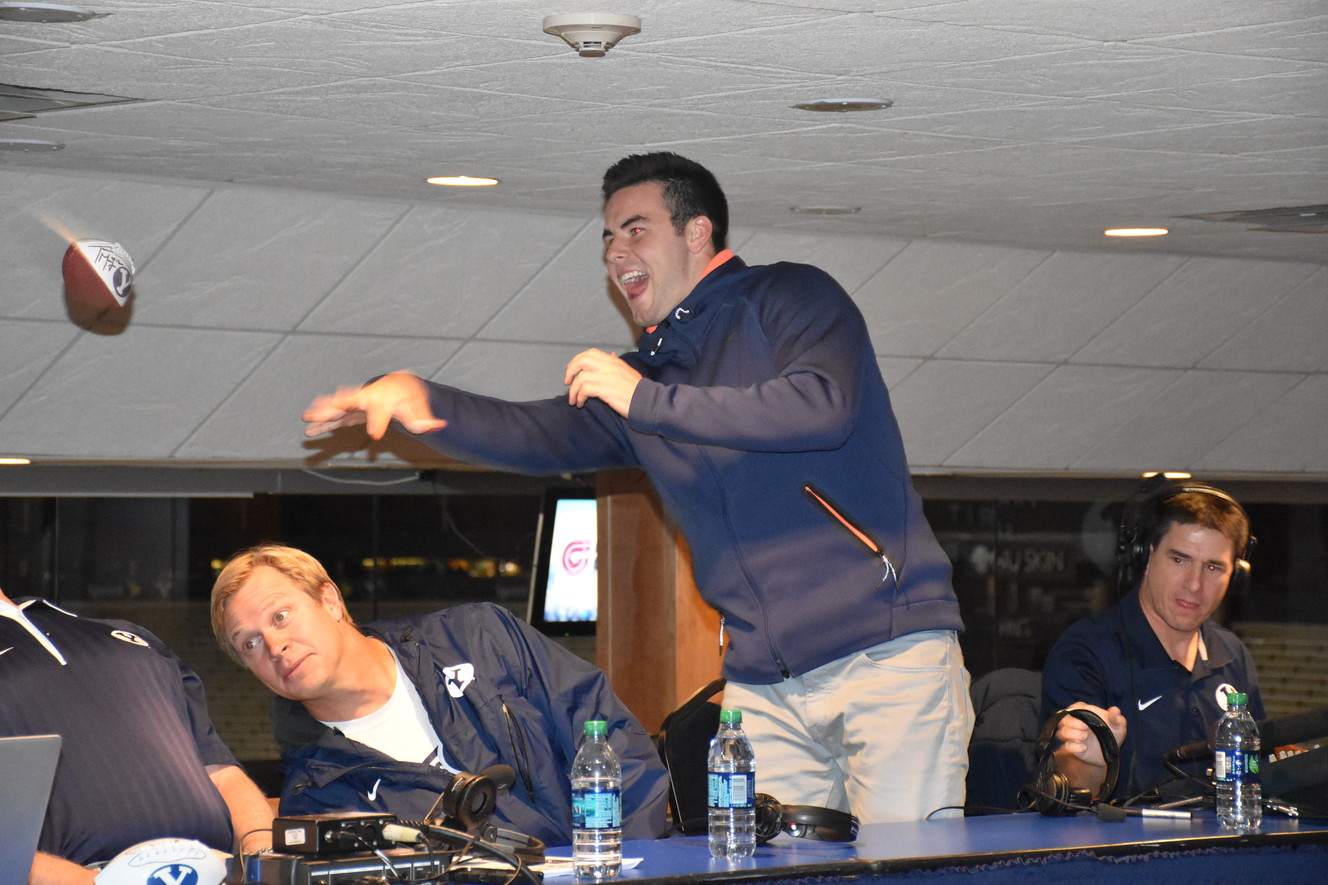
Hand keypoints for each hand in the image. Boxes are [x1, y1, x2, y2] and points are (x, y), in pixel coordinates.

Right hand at [302, 372, 446, 439]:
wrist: (400, 385)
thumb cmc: (409, 396)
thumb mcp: (420, 409)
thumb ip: (427, 419)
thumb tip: (441, 425)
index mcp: (384, 396)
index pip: (379, 409)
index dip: (377, 421)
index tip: (375, 435)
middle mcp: (366, 397)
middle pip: (348, 402)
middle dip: (335, 407)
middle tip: (322, 413)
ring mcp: (356, 403)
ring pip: (336, 408)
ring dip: (321, 414)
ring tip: (306, 418)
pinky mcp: (351, 411)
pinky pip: (335, 417)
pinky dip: (322, 423)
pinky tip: (310, 429)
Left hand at [564, 349, 641, 417]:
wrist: (648, 403)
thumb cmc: (638, 391)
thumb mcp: (627, 372)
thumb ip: (616, 364)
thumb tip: (611, 355)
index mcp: (614, 361)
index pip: (590, 353)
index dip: (577, 360)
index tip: (572, 371)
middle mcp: (610, 366)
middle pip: (582, 360)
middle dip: (570, 371)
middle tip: (567, 382)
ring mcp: (607, 377)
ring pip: (580, 377)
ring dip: (573, 390)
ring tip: (573, 400)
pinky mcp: (605, 389)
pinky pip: (584, 389)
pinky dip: (579, 397)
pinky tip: (581, 403)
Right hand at [1056, 702, 1127, 766]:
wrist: (1110, 755)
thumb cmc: (1113, 735)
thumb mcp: (1119, 727)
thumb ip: (1117, 718)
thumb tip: (1114, 710)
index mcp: (1086, 714)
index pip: (1074, 707)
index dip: (1076, 709)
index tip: (1083, 713)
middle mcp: (1076, 724)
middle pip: (1064, 719)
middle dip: (1072, 722)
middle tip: (1085, 727)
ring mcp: (1073, 736)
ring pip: (1061, 732)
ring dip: (1072, 734)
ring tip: (1085, 737)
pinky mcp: (1073, 748)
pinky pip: (1066, 747)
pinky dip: (1073, 747)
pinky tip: (1084, 747)